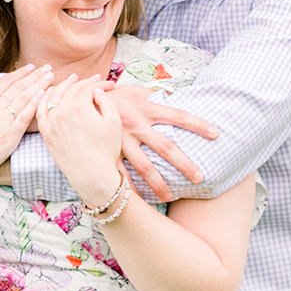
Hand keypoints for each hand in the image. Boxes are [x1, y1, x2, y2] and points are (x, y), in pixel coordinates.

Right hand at [0, 65, 52, 186]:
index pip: (5, 82)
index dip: (20, 73)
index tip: (31, 67)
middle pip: (18, 88)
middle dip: (34, 76)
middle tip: (46, 67)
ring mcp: (3, 122)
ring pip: (24, 99)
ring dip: (39, 86)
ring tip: (49, 77)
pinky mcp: (10, 137)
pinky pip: (25, 117)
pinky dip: (34, 104)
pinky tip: (43, 95)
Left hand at [36, 77, 124, 208]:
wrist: (91, 175)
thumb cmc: (105, 150)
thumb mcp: (114, 123)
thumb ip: (106, 101)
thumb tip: (96, 90)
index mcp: (79, 107)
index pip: (88, 87)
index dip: (100, 83)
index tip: (110, 85)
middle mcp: (61, 111)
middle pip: (72, 89)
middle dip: (85, 83)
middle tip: (95, 81)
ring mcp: (51, 122)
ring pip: (55, 95)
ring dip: (64, 85)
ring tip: (72, 80)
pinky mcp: (46, 132)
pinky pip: (41, 109)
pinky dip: (44, 98)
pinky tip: (50, 93)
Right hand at [100, 82, 218, 203]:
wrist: (74, 99)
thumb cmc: (108, 94)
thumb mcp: (131, 90)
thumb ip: (151, 94)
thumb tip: (171, 95)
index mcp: (145, 107)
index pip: (178, 115)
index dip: (198, 124)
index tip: (217, 133)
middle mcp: (135, 124)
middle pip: (165, 147)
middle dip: (184, 163)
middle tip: (200, 178)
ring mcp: (120, 141)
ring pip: (143, 166)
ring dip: (158, 184)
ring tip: (171, 198)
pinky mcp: (106, 152)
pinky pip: (119, 174)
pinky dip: (129, 188)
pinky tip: (138, 201)